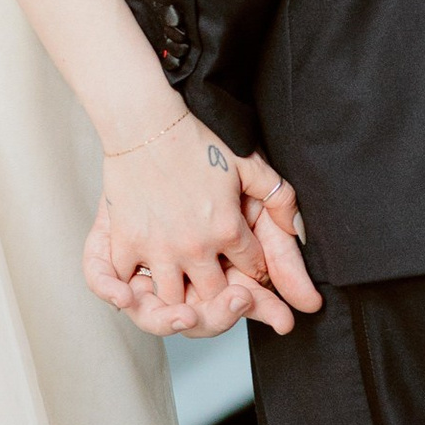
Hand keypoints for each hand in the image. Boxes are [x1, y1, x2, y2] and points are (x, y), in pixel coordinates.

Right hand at [81, 118, 319, 338]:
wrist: (146, 123)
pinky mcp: (127, 242)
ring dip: (181, 298)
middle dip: (223, 295)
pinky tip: (141, 286)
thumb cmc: (197, 139)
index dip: (256, 271)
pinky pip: (128, 284)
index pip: (253, 270)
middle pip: (216, 295)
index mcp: (228, 230)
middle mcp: (195, 247)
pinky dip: (133, 290)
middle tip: (220, 286)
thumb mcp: (249, 163)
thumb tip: (297, 231)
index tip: (250, 266)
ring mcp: (159, 248)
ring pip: (174, 301)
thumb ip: (280, 197)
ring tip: (184, 288)